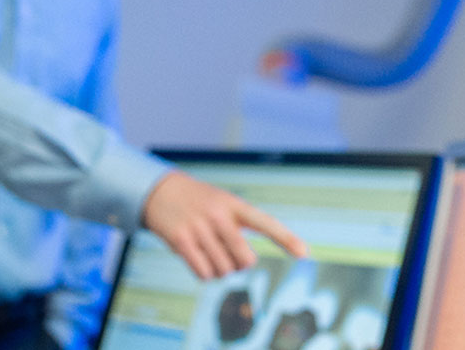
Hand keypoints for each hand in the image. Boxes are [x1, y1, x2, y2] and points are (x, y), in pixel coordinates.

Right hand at [141, 170, 307, 278]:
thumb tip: (246, 262)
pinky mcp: (181, 240)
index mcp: (234, 205)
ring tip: (210, 254)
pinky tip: (199, 261)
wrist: (160, 190)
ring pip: (223, 269)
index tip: (304, 254)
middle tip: (230, 256)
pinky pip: (203, 272)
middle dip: (240, 264)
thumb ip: (239, 227)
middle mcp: (219, 215)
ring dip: (219, 270)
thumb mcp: (223, 203)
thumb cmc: (199, 202)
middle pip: (244, 259)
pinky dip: (204, 274)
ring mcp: (199, 228)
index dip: (286, 239)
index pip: (265, 223)